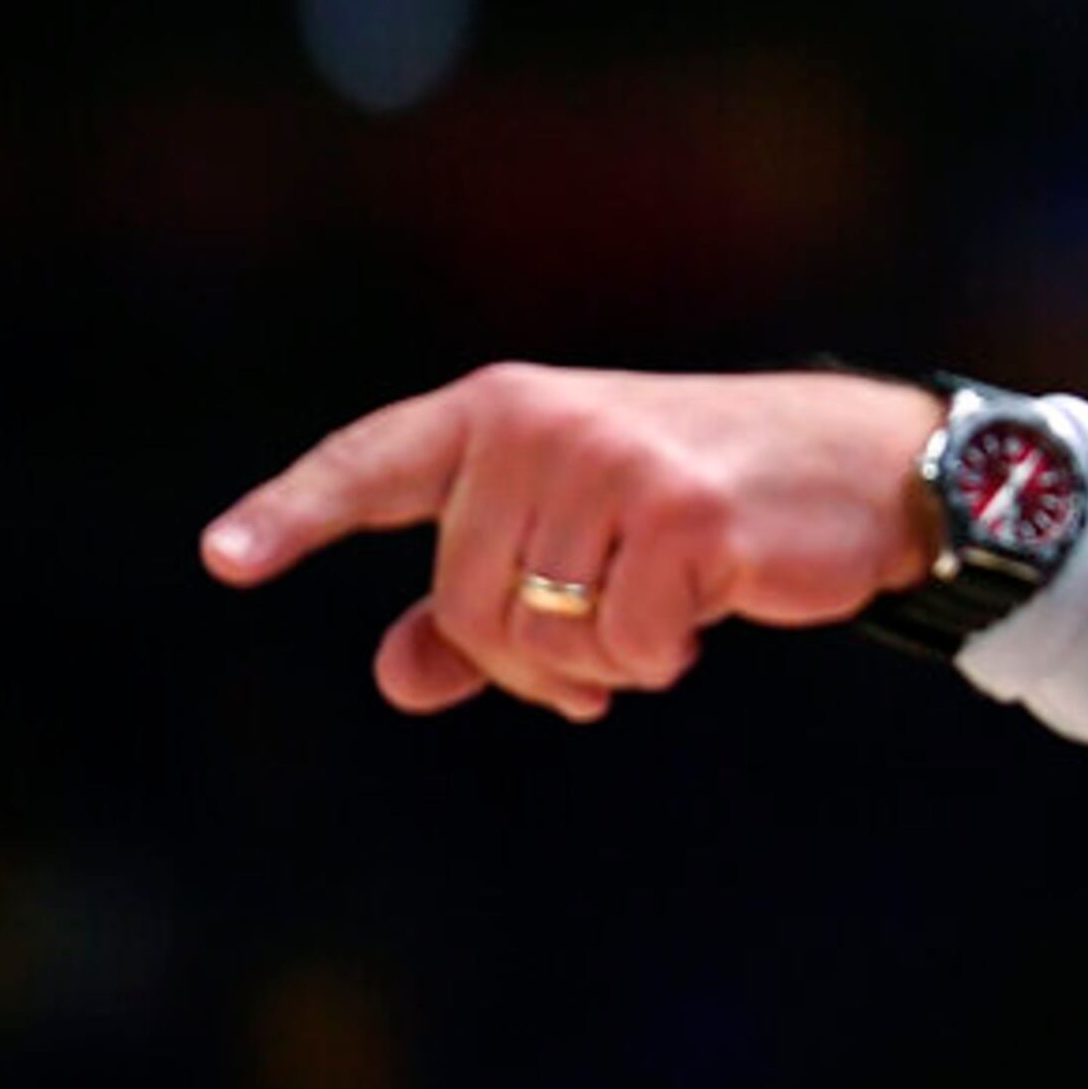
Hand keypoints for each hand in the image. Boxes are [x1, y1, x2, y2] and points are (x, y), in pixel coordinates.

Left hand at [202, 363, 949, 719]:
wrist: (863, 468)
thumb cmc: (712, 502)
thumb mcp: (586, 537)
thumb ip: (483, 605)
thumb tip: (401, 677)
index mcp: (501, 411)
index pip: (374, 464)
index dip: (294, 513)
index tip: (224, 559)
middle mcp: (542, 425)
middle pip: (463, 601)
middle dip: (525, 660)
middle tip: (589, 670)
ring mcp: (611, 465)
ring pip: (538, 633)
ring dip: (598, 663)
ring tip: (656, 627)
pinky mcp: (683, 518)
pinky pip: (624, 647)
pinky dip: (660, 657)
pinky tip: (705, 612)